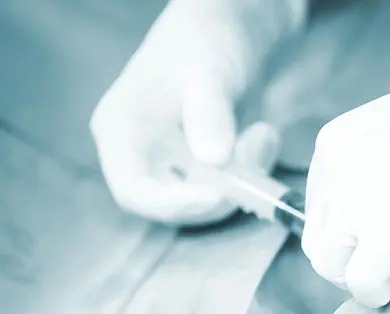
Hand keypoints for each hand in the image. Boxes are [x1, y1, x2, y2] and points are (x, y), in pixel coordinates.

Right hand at [90, 0, 304, 224]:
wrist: (233, 28)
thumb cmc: (207, 38)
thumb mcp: (209, 70)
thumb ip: (209, 112)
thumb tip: (212, 159)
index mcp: (121, 130)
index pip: (134, 190)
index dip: (173, 204)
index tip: (219, 196)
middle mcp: (141, 154)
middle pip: (173, 204)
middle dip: (220, 191)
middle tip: (255, 151)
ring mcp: (174, 163)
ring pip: (207, 201)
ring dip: (243, 178)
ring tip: (263, 133)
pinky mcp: (203, 167)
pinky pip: (228, 188)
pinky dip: (251, 171)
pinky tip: (263, 135)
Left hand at [302, 69, 389, 307]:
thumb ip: (378, 166)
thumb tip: (383, 207)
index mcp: (334, 146)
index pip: (319, 208)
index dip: (348, 229)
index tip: (379, 230)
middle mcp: (333, 174)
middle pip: (317, 239)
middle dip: (347, 256)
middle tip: (385, 254)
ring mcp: (354, 202)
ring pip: (328, 265)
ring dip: (359, 274)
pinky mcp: (385, 229)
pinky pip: (362, 284)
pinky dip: (379, 291)